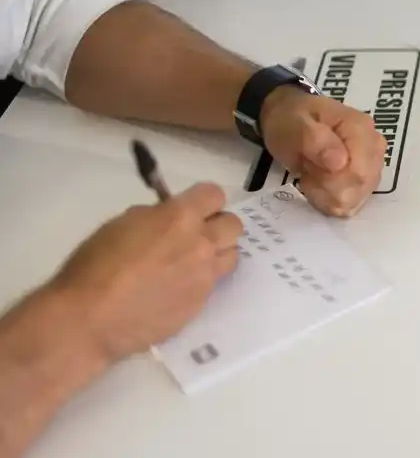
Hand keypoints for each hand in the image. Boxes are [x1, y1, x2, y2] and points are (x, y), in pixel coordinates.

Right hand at [50, 183, 240, 362]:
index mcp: (180, 218)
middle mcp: (201, 244)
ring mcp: (205, 276)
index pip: (214, 195)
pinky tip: (174, 289)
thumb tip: (166, 219)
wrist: (89, 320)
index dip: (203, 199)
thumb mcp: (120, 224)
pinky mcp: (201, 303)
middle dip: (217, 225)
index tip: (191, 207)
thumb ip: (153, 217)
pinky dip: (198, 281)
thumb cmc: (94, 266)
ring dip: (216, 253)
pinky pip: (212, 284)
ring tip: (189, 262)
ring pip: (231, 255)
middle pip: (233, 225)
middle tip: (194, 234)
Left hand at [260, 88, 386, 216]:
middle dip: (327, 187)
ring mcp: (373, 164)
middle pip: (360, 188)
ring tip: (314, 173)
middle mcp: (375, 147)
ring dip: (327, 193)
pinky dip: (330, 198)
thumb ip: (314, 140)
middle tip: (309, 169)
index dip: (331, 181)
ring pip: (356, 199)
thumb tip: (339, 163)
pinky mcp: (366, 180)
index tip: (309, 166)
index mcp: (360, 128)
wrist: (290, 119)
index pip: (359, 173)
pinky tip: (321, 182)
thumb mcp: (292, 125)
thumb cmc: (290, 121)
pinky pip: (351, 203)